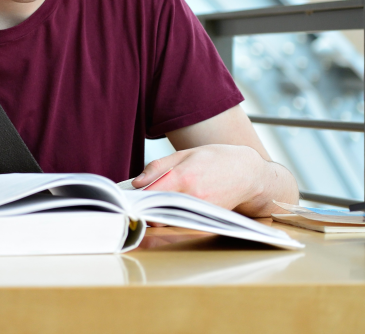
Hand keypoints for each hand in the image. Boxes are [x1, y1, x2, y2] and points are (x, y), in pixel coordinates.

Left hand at [133, 144, 267, 211]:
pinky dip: (173, 219)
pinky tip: (171, 209)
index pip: (150, 195)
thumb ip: (158, 167)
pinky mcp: (207, 220)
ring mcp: (201, 211)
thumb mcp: (185, 154)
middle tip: (138, 203)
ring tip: (155, 204)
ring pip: (169, 221)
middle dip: (145, 209)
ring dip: (158, 215)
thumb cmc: (217, 160)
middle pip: (157, 212)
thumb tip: (137, 183)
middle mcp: (193, 197)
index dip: (136, 198)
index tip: (128, 197)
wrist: (249, 174)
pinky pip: (183, 224)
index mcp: (184, 177)